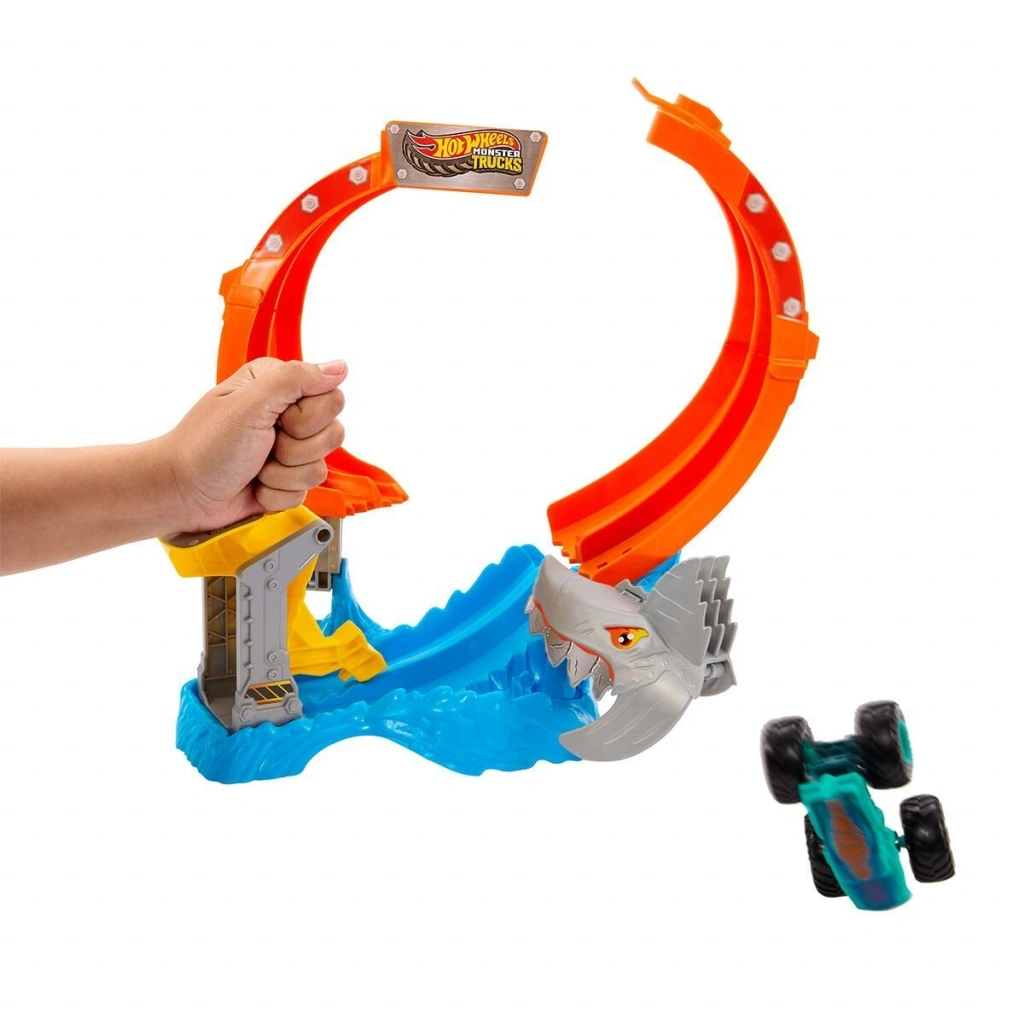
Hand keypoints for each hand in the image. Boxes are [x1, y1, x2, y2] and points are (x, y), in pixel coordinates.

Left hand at [163, 357, 347, 533]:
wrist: (183, 493)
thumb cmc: (204, 447)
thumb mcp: (249, 404)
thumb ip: (295, 379)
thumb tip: (338, 367)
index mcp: (278, 385)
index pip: (331, 397)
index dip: (309, 416)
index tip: (278, 421)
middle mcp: (286, 414)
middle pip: (332, 434)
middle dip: (296, 449)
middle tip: (264, 446)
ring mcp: (288, 449)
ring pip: (320, 467)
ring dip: (283, 474)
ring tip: (256, 468)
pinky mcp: (287, 479)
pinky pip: (306, 491)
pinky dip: (277, 493)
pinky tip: (255, 485)